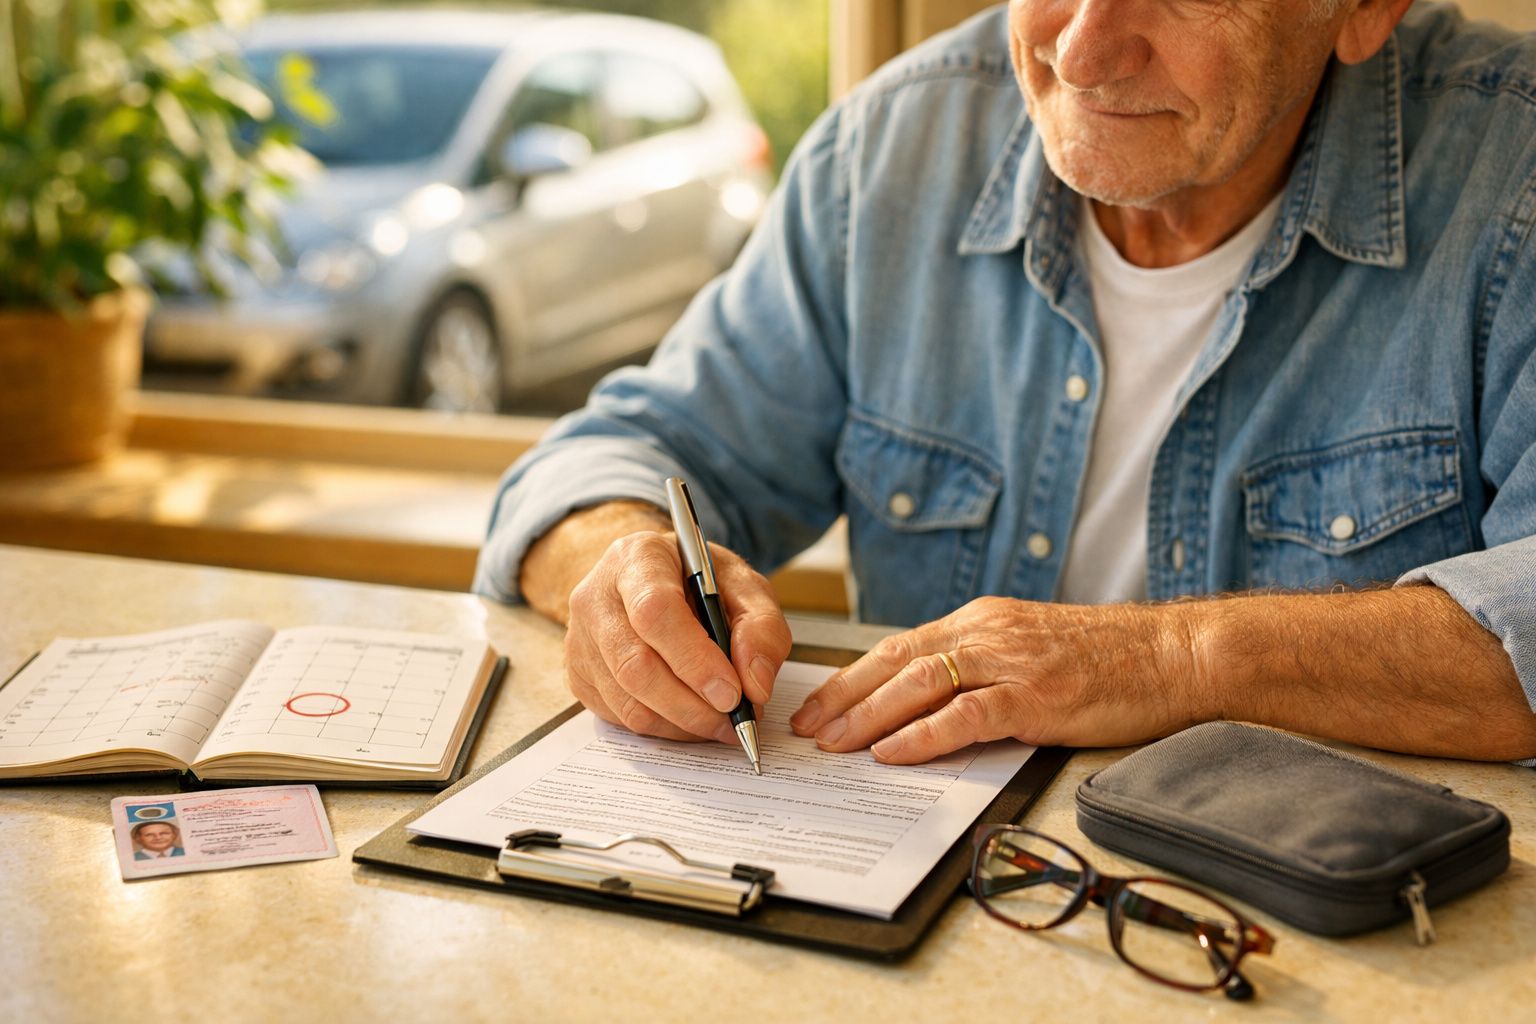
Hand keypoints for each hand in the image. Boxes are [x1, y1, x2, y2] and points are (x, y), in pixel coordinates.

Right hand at [564, 529, 792, 741]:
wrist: (649, 582)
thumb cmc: (696, 581)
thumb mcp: (742, 585)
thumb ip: (761, 627)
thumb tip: (755, 684)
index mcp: (637, 558)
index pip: (654, 611)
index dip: (694, 659)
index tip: (731, 693)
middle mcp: (596, 597)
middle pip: (635, 665)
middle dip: (691, 705)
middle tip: (733, 720)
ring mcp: (580, 639)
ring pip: (628, 701)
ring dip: (682, 723)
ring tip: (720, 722)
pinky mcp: (578, 676)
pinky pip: (621, 717)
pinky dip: (664, 728)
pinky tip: (691, 717)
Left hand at [788, 596, 1199, 762]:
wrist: (1175, 654)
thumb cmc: (1108, 659)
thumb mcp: (1030, 649)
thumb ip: (982, 666)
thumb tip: (927, 704)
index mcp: (981, 621)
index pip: (899, 647)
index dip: (852, 677)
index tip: (817, 703)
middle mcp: (987, 633)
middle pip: (895, 661)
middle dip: (843, 696)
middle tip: (805, 728)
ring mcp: (1011, 662)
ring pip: (919, 684)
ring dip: (869, 716)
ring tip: (835, 744)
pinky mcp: (1036, 695)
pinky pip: (965, 714)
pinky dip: (922, 735)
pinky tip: (891, 754)